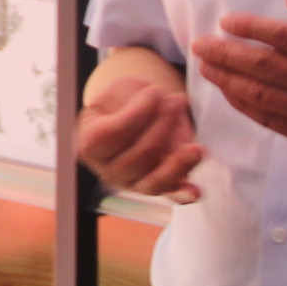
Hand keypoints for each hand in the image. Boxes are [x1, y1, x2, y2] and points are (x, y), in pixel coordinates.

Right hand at [76, 78, 204, 199]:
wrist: (133, 112)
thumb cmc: (123, 100)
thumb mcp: (118, 90)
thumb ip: (133, 98)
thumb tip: (160, 105)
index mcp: (90, 146)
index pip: (114, 132)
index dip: (138, 112)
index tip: (155, 90)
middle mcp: (108, 171)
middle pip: (139, 155)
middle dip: (163, 125)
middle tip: (177, 100)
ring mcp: (133, 184)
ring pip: (155, 180)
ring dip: (178, 161)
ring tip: (196, 147)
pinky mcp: (158, 187)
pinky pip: (171, 196)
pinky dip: (183, 195)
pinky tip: (195, 192)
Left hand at [192, 0, 286, 162]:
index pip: (284, 38)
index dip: (250, 28)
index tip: (226, 20)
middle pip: (264, 67)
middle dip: (226, 54)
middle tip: (199, 44)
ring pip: (261, 95)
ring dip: (228, 80)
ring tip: (206, 66)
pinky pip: (271, 120)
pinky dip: (245, 105)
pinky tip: (229, 90)